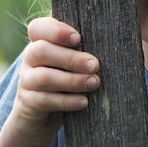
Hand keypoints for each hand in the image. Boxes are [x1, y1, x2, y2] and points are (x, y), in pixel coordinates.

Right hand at [10, 17, 100, 144]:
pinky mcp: (28, 103)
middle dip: (71, 58)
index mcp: (41, 42)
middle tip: (96, 65)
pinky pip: (43, 100)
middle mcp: (30, 58)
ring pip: (43, 77)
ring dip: (71, 80)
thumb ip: (86, 50)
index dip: (56, 30)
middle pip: (41, 50)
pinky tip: (84, 102)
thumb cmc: (67, 83)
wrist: (42, 119)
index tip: (79, 38)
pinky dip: (66, 101)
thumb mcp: (74, 64)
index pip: (39, 27)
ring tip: (94, 83)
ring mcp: (26, 81)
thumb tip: (121, 40)